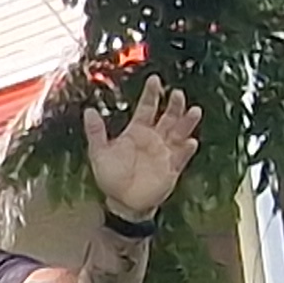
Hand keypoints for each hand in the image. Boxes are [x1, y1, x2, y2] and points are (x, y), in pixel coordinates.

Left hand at [85, 76, 202, 221]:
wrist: (123, 203)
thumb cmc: (111, 177)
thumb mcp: (99, 153)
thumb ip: (96, 132)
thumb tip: (89, 110)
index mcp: (137, 131)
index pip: (147, 107)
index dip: (151, 93)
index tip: (155, 79)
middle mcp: (154, 138)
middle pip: (168, 116)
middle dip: (174, 105)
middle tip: (177, 93)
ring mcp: (165, 152)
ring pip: (180, 132)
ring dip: (187, 122)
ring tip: (194, 111)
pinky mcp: (172, 168)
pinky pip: (182, 156)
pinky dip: (187, 149)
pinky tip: (191, 142)